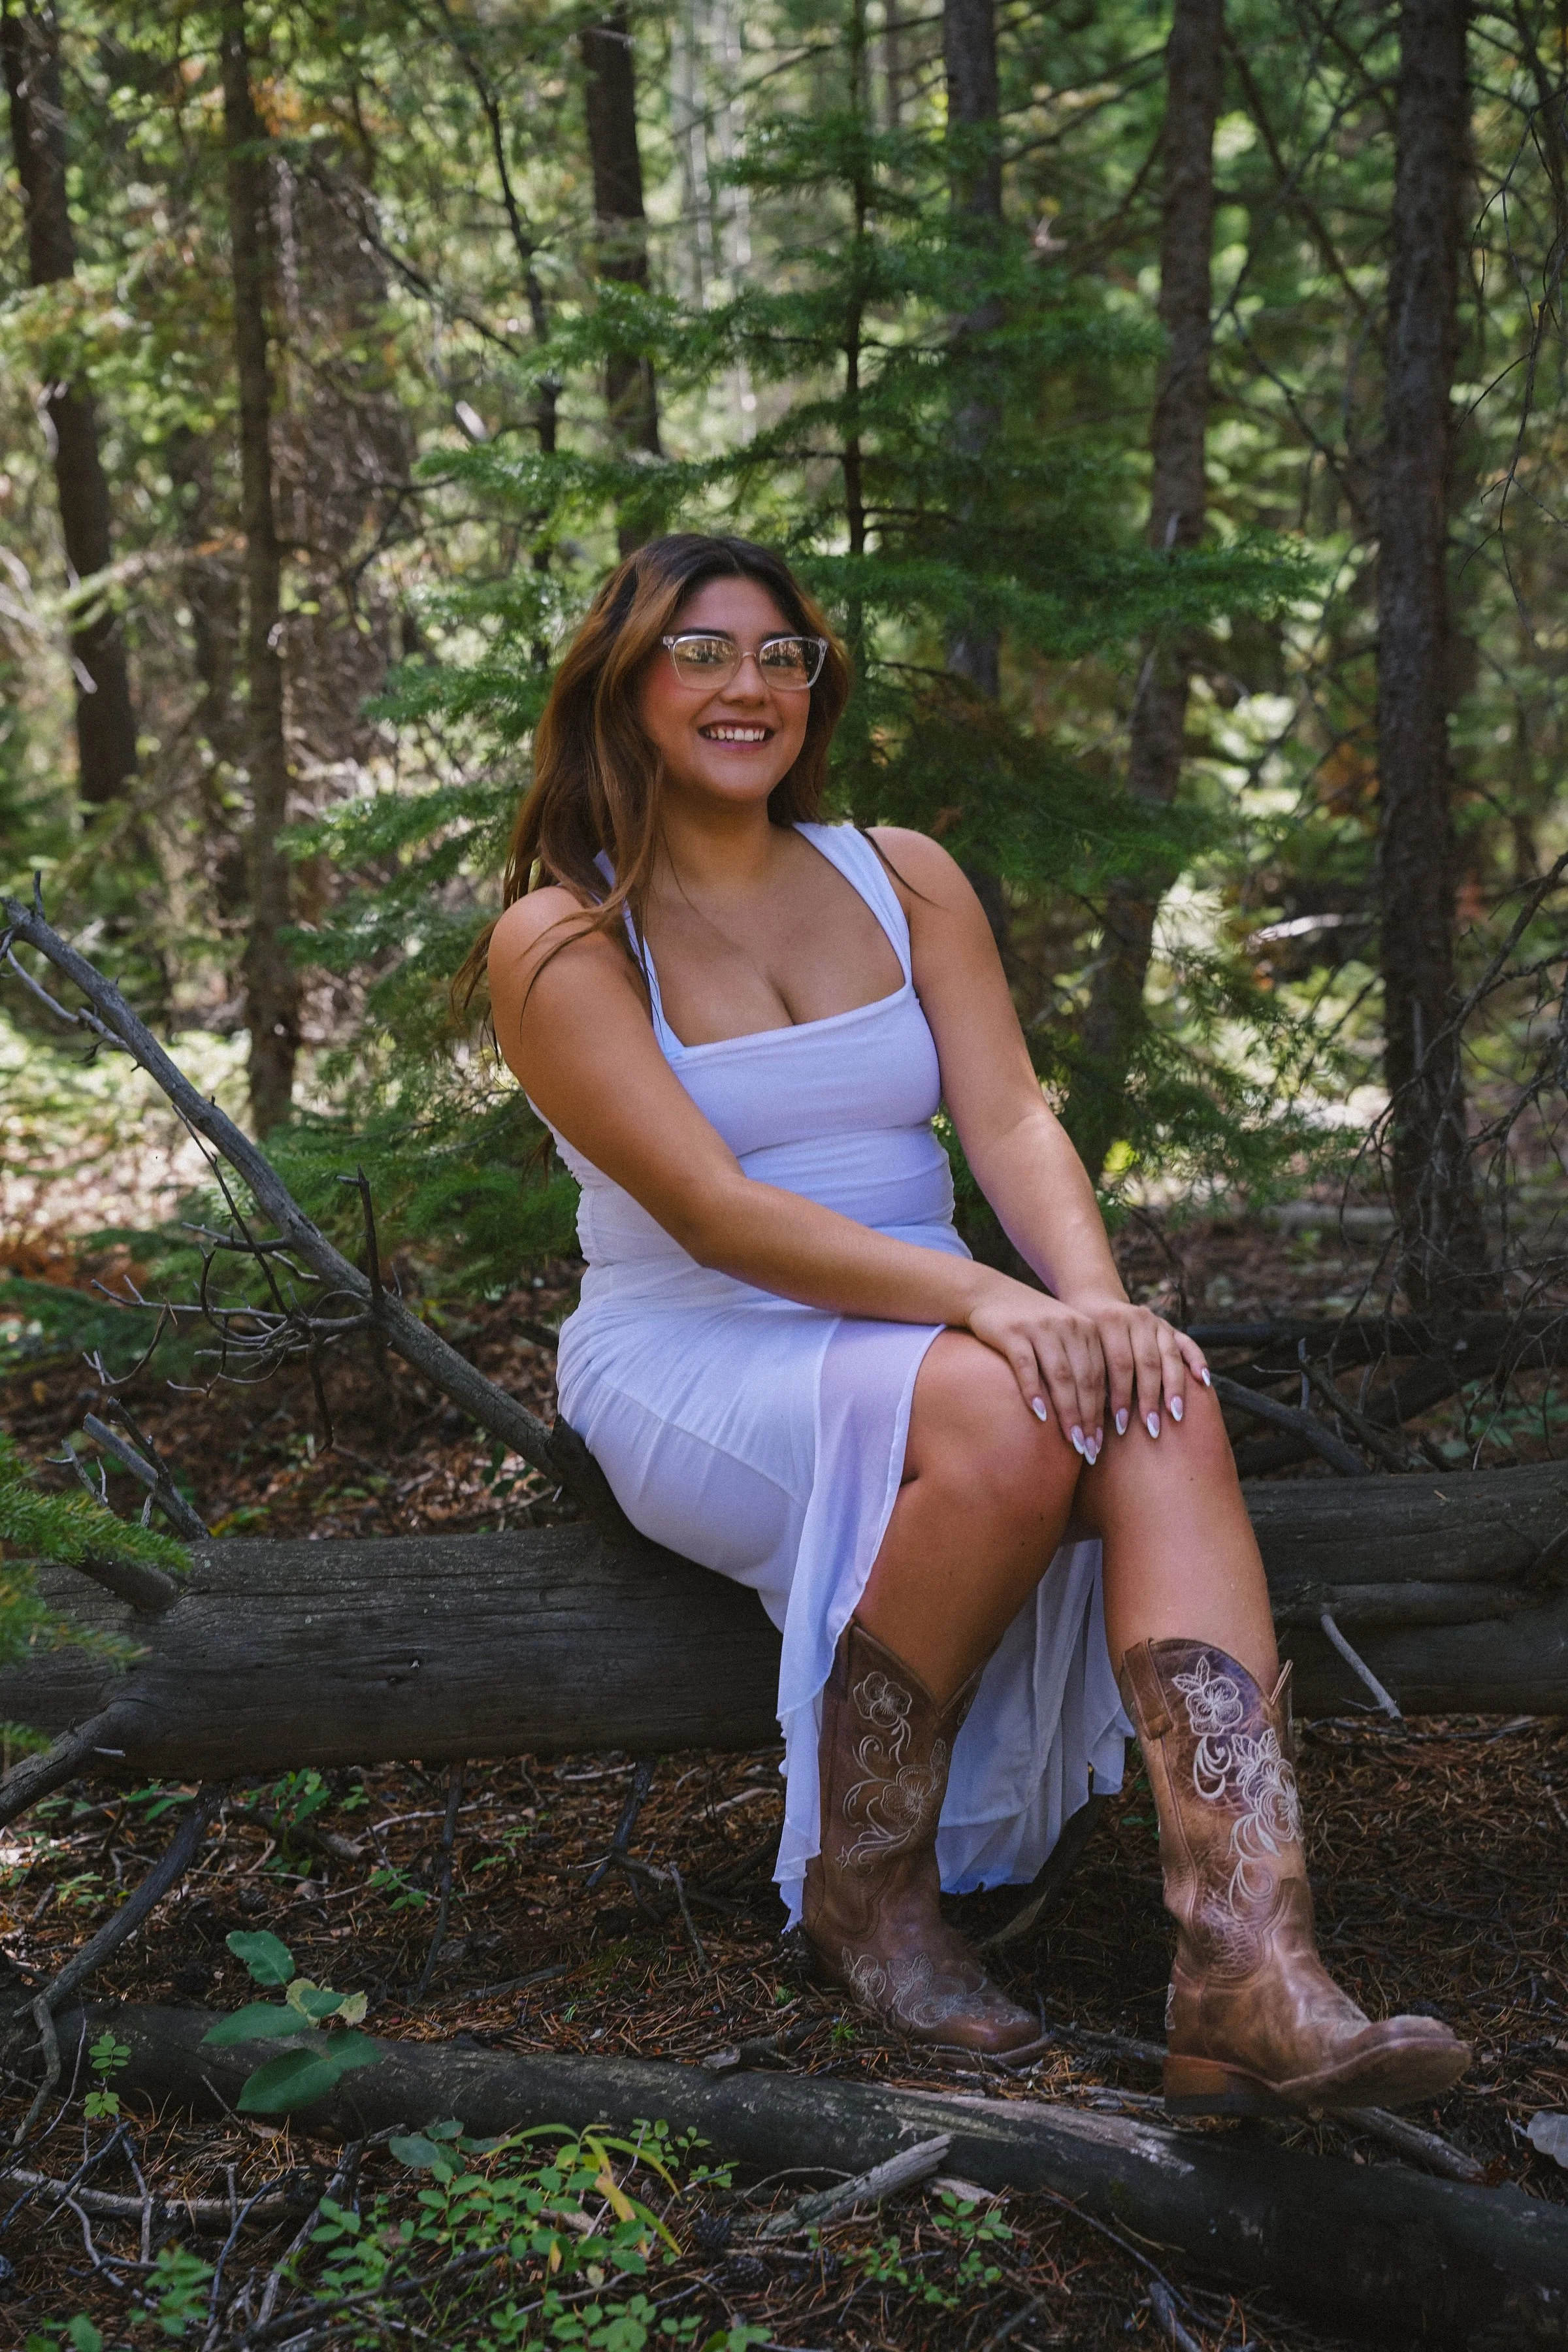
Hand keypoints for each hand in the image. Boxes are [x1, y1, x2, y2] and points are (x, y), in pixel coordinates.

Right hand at [965, 1281, 1209, 1458]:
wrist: (991, 1293)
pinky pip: (1026, 1364)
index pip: (1102, 1376)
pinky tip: (1039, 1414)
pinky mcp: (1013, 1331)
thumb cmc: (1031, 1326)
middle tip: (1089, 1448)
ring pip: (1060, 1375)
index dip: (1105, 1411)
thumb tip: (1100, 1415)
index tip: (1103, 1442)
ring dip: (1068, 1410)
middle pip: (1085, 1378)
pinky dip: (1034, 1390)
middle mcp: (1069, 1325)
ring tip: (1071, 1439)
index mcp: (1087, 1329)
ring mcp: (1040, 1327)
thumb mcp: (1063, 1337)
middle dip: (1090, 1417)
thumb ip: (1081, 1364)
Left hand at [1070, 1294, 1210, 1446]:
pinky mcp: (1169, 1327)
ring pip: (1169, 1356)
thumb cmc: (1084, 1338)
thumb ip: (1089, 1373)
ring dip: (1174, 1387)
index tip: (1121, 1426)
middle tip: (1152, 1428)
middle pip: (1147, 1362)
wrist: (1095, 1303)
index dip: (1122, 1396)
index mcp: (1111, 1322)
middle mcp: (1136, 1319)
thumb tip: (1090, 1418)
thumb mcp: (1081, 1349)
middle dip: (1150, 1398)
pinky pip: (1187, 1344)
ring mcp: (1156, 1322)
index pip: (1119, 1364)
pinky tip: (1202, 1381)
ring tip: (1176, 1414)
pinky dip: (1197, 1361)